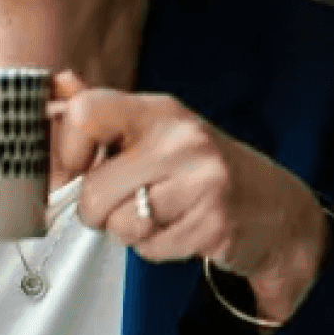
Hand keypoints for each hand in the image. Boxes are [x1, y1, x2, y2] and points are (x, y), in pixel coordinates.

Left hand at [48, 71, 330, 323]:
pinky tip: (181, 230)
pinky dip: (156, 249)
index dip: (63, 152)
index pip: (84, 114)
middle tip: (124, 203)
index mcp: (158, 110)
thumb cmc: (201, 170)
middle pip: (93, 190)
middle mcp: (181, 139)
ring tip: (160, 215)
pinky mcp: (214, 225)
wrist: (277, 209)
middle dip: (97, 211)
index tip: (71, 171)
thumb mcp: (155, 131)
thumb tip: (57, 85)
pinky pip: (150, 249)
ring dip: (129, 232)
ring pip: (119, 225)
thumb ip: (102, 114)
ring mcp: (202, 181)